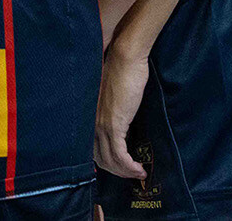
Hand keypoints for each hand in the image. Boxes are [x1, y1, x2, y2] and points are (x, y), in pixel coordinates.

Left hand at [94, 45, 149, 179]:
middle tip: (134, 174)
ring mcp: (102, 125)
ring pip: (110, 160)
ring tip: (139, 173)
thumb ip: (116, 110)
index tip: (124, 167)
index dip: (109, 162)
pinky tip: (139, 169)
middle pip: (101, 159)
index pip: (94, 149)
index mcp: (92, 116)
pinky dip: (130, 166)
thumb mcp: (117, 96)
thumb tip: (125, 122)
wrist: (125, 57)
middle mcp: (93, 123)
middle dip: (118, 171)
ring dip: (126, 172)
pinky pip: (120, 155)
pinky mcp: (114, 124)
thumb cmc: (124, 70)